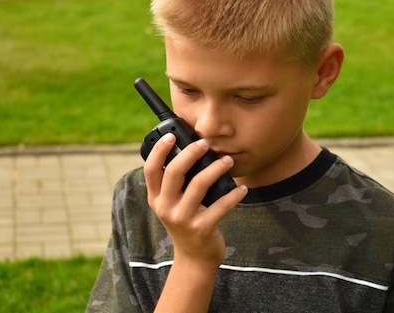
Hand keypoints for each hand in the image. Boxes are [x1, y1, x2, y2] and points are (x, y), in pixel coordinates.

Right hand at [143, 133, 246, 267]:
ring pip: (199, 185)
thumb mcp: (173, 204)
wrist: (194, 258)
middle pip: (174, 172)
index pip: (151, 170)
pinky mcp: (201, 229)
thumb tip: (192, 149)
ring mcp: (183, 219)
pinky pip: (220, 206)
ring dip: (216, 169)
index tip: (172, 136)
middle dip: (191, 153)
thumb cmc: (187, 221)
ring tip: (228, 161)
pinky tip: (242, 188)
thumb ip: (176, 182)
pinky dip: (234, 195)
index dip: (159, 150)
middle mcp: (165, 208)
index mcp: (156, 198)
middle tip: (205, 144)